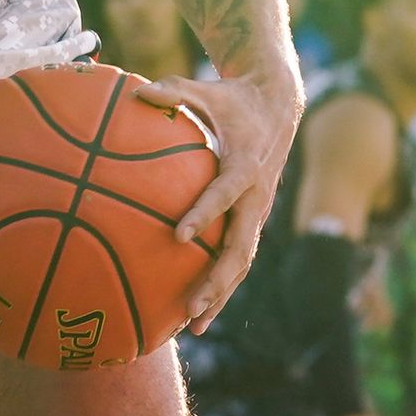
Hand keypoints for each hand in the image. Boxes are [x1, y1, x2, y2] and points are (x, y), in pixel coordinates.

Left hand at [140, 67, 300, 331]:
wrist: (279, 104)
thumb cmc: (233, 98)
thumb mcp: (206, 89)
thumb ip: (173, 91)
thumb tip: (136, 91)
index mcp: (245, 165)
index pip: (224, 193)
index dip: (204, 213)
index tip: (178, 235)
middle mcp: (256, 196)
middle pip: (240, 247)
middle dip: (217, 280)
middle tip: (190, 307)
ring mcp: (258, 212)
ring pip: (242, 263)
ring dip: (221, 295)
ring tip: (193, 326)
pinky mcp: (253, 220)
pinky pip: (238, 258)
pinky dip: (222, 285)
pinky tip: (196, 311)